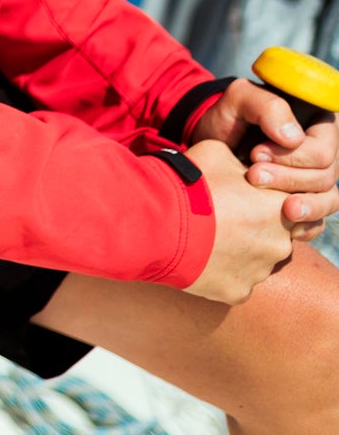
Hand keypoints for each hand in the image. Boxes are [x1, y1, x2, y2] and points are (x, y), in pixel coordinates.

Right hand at [180, 138, 295, 304]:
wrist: (155, 223)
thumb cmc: (187, 183)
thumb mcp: (217, 152)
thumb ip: (242, 162)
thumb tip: (245, 167)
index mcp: (281, 206)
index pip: (287, 203)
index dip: (260, 198)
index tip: (238, 195)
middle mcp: (280, 242)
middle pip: (273, 234)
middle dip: (252, 226)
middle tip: (220, 216)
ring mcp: (260, 270)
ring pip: (256, 259)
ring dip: (238, 249)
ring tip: (204, 237)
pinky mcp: (239, 291)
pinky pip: (236, 281)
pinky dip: (221, 271)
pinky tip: (199, 257)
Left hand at [193, 78, 338, 241]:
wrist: (208, 143)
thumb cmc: (227, 116)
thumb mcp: (239, 99)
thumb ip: (267, 106)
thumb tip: (293, 138)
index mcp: (317, 125)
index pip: (323, 150)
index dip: (294, 156)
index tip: (255, 154)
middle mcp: (323, 154)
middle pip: (325, 176)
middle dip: (289, 179)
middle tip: (252, 176)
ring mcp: (315, 180)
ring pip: (328, 200)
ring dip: (305, 207)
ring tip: (281, 210)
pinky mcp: (303, 201)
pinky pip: (318, 221)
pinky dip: (307, 226)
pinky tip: (291, 229)